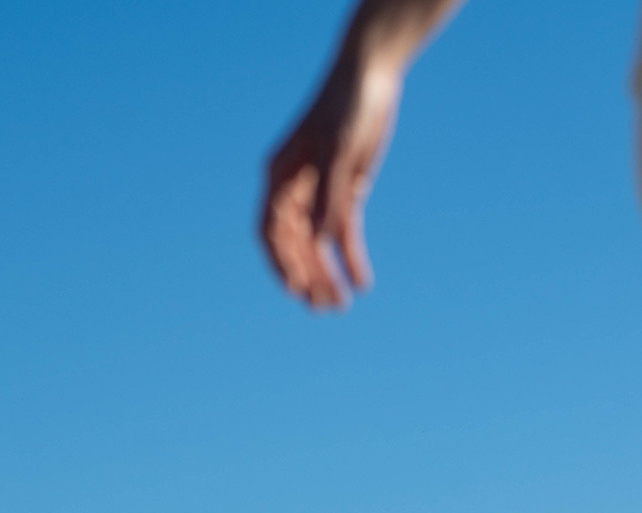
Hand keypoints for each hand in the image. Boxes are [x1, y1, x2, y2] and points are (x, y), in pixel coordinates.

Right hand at [260, 49, 402, 309]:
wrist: (371, 76)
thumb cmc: (346, 107)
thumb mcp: (337, 150)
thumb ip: (329, 195)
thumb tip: (319, 239)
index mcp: (280, 176)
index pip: (270, 230)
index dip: (279, 262)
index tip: (293, 290)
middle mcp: (295, 187)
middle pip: (295, 244)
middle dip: (307, 276)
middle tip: (324, 308)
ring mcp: (319, 190)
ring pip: (319, 244)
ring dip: (327, 274)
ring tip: (340, 305)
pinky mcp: (345, 190)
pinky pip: (345, 232)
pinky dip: (351, 257)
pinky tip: (362, 282)